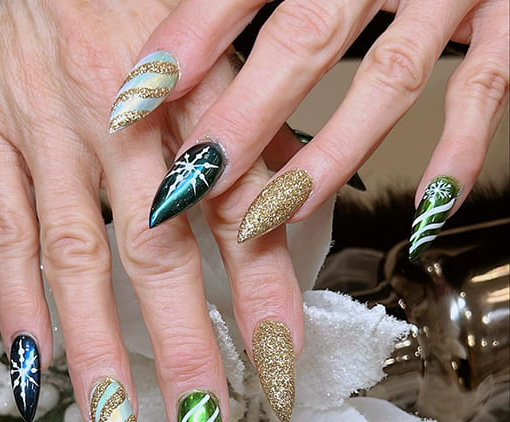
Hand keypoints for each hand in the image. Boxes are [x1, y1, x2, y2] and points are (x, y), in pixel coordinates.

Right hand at [0, 0, 304, 421]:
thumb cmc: (141, 3)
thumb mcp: (217, 54)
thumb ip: (253, 134)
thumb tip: (296, 202)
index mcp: (191, 91)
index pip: (242, 210)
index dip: (265, 293)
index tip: (282, 361)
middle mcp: (119, 116)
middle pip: (158, 249)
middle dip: (182, 343)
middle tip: (204, 420)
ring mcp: (46, 128)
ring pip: (76, 255)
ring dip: (98, 346)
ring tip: (118, 419)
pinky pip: (3, 227)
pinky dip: (20, 300)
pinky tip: (37, 361)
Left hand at [125, 0, 507, 257]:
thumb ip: (247, 2)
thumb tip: (176, 59)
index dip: (188, 43)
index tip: (135, 101)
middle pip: (306, 39)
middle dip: (245, 119)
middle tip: (193, 180)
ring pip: (387, 81)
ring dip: (326, 156)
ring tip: (273, 213)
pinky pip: (483, 90)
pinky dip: (456, 153)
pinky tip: (424, 208)